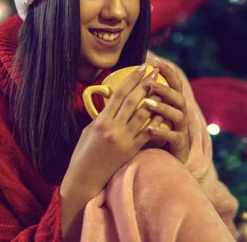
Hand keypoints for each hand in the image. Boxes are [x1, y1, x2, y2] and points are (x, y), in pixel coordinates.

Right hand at [61, 64, 161, 232]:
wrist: (84, 180)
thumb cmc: (83, 154)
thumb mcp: (89, 130)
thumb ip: (102, 116)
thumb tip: (112, 102)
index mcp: (101, 121)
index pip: (118, 94)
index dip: (131, 78)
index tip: (141, 67)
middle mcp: (113, 128)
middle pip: (133, 101)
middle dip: (145, 84)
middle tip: (155, 72)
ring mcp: (123, 140)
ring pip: (143, 115)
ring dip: (154, 100)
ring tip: (163, 89)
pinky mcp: (131, 151)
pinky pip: (147, 133)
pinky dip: (156, 121)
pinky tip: (164, 112)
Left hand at [144, 59, 189, 163]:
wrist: (169, 158)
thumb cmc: (155, 134)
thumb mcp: (151, 115)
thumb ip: (144, 101)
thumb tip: (123, 84)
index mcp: (173, 104)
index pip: (174, 84)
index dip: (168, 73)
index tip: (157, 63)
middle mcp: (180, 113)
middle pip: (178, 97)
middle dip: (165, 89)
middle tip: (151, 83)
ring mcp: (180, 128)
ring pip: (177, 114)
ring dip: (163, 108)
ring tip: (148, 104)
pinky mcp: (179, 143)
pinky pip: (173, 136)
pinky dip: (162, 131)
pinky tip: (150, 129)